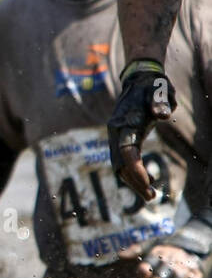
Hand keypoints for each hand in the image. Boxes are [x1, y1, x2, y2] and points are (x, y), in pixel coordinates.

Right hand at [108, 60, 175, 199]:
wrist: (139, 80)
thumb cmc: (152, 86)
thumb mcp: (159, 91)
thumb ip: (159, 103)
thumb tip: (162, 115)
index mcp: (124, 123)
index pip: (126, 152)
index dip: (135, 169)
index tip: (149, 183)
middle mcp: (116, 132)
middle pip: (120, 163)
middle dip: (134, 181)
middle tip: (151, 197)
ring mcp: (117, 136)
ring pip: (119, 165)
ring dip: (132, 181)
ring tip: (150, 196)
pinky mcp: (121, 138)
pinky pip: (122, 161)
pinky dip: (132, 174)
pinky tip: (145, 182)